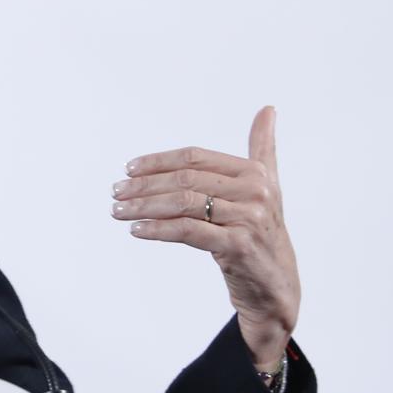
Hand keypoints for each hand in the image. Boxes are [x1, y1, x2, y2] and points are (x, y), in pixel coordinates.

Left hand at [110, 105, 300, 367]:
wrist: (276, 283)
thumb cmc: (263, 231)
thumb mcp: (266, 187)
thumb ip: (262, 148)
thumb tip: (267, 109)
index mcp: (255, 172)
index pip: (194, 158)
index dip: (158, 161)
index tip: (129, 169)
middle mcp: (256, 191)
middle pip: (185, 179)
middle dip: (144, 185)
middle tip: (116, 192)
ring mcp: (249, 218)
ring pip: (182, 204)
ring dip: (143, 206)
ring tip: (118, 210)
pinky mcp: (238, 245)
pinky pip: (188, 230)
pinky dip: (157, 228)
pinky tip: (136, 229)